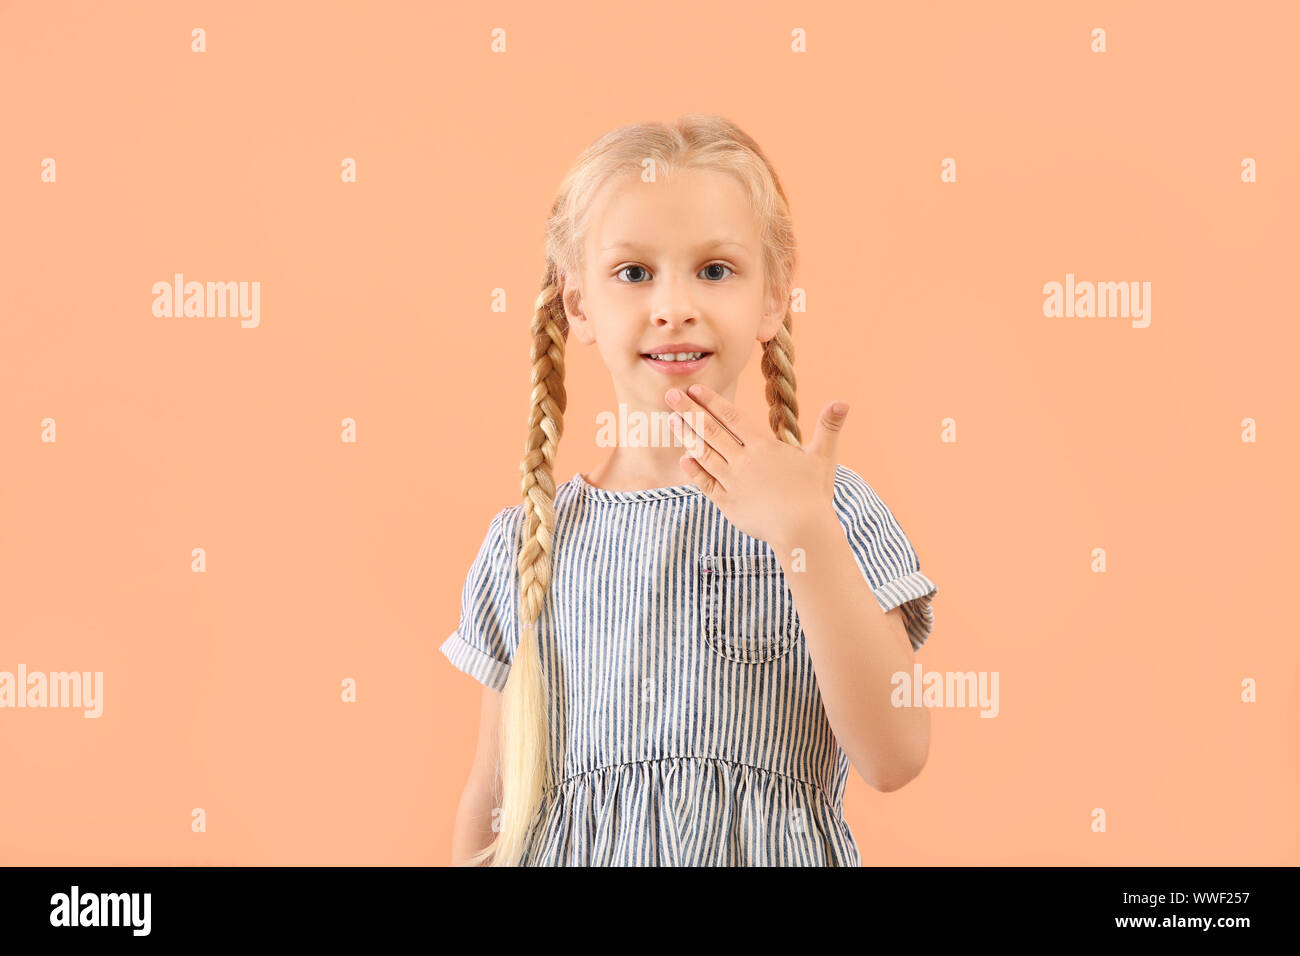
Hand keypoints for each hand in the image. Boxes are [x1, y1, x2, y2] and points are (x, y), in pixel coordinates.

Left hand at [665, 382, 847, 549]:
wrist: (802, 532)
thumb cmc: (814, 494)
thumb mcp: (823, 457)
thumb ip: (829, 426)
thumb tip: (844, 400)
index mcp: (763, 447)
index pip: (731, 418)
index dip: (712, 402)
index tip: (695, 389)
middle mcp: (744, 461)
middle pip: (711, 431)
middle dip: (689, 411)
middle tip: (670, 395)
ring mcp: (733, 482)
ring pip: (704, 455)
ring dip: (686, 436)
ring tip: (671, 420)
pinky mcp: (728, 503)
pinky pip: (706, 484)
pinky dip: (694, 471)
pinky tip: (684, 459)